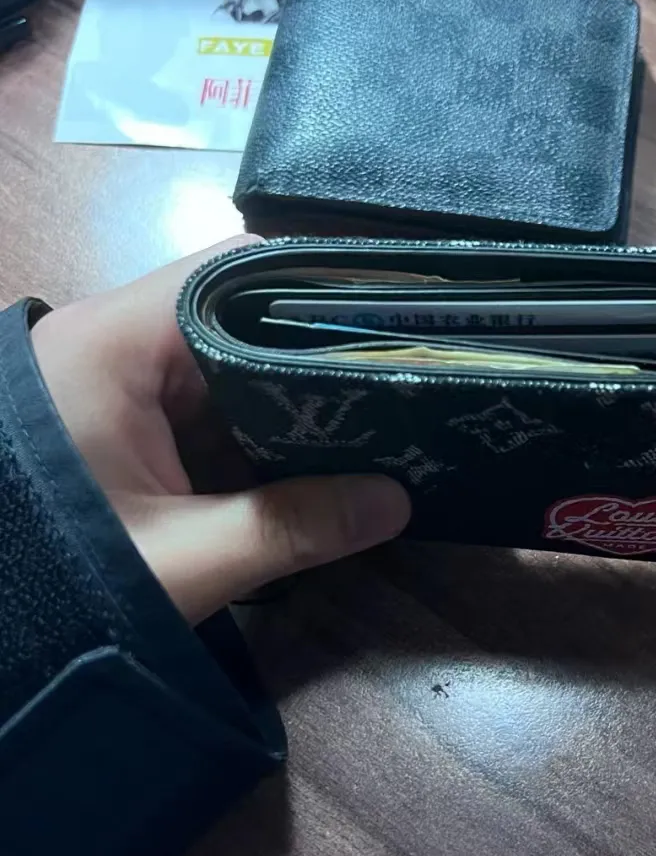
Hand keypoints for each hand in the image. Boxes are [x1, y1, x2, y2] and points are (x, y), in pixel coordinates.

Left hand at [31, 236, 410, 624]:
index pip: (233, 273)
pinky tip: (310, 460)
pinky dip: (253, 435)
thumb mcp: (183, 559)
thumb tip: (398, 503)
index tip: (388, 329)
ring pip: (226, 367)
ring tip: (370, 422)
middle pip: (236, 317)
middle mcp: (112, 342)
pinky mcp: (118, 424)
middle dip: (313, 357)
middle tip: (393, 385)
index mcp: (115, 344)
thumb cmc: (56, 582)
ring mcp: (113, 384)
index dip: (318, 291)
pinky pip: (203, 410)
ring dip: (288, 402)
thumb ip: (293, 527)